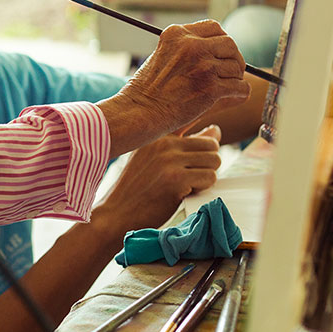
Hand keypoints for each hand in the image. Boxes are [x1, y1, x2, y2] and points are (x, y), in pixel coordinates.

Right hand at [95, 125, 222, 233]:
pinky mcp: (176, 178)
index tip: (211, 133)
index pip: (190, 118)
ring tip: (185, 185)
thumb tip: (215, 131)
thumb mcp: (153, 157)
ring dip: (206, 177)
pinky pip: (210, 178)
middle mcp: (162, 142)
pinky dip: (202, 189)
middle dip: (207, 163)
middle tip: (190, 176)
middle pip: (211, 145)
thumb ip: (182, 143)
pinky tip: (183, 193)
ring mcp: (169, 159)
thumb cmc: (136, 189)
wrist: (117, 213)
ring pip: (214, 160)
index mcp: (156, 134)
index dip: (205, 129)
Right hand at [103, 20, 249, 153]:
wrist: (139, 112)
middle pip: (229, 44)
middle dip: (233, 59)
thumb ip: (186, 48)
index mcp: (177, 34)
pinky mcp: (211, 88)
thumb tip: (218, 51)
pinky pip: (241, 88)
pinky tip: (230, 97)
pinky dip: (239, 94)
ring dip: (234, 79)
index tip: (220, 54)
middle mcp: (191, 45)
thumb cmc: (148, 89)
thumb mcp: (162, 55)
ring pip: (236, 67)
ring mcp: (203, 66)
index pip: (214, 27)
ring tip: (222, 88)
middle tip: (228, 72)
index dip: (221, 42)